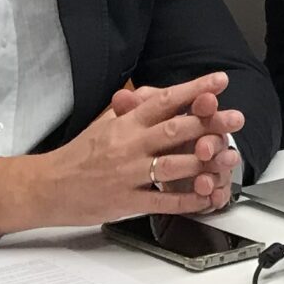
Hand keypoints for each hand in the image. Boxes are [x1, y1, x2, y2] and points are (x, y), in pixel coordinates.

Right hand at [0, 73, 244, 234]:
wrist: (47, 187)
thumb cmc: (77, 155)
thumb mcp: (103, 123)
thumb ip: (132, 109)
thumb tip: (159, 93)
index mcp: (124, 123)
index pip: (164, 101)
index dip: (194, 89)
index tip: (219, 81)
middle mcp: (128, 146)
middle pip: (175, 131)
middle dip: (209, 123)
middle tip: (235, 118)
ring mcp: (127, 175)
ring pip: (172, 167)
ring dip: (204, 163)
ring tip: (228, 158)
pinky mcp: (126, 202)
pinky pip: (162, 202)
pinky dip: (186, 200)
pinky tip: (206, 196)